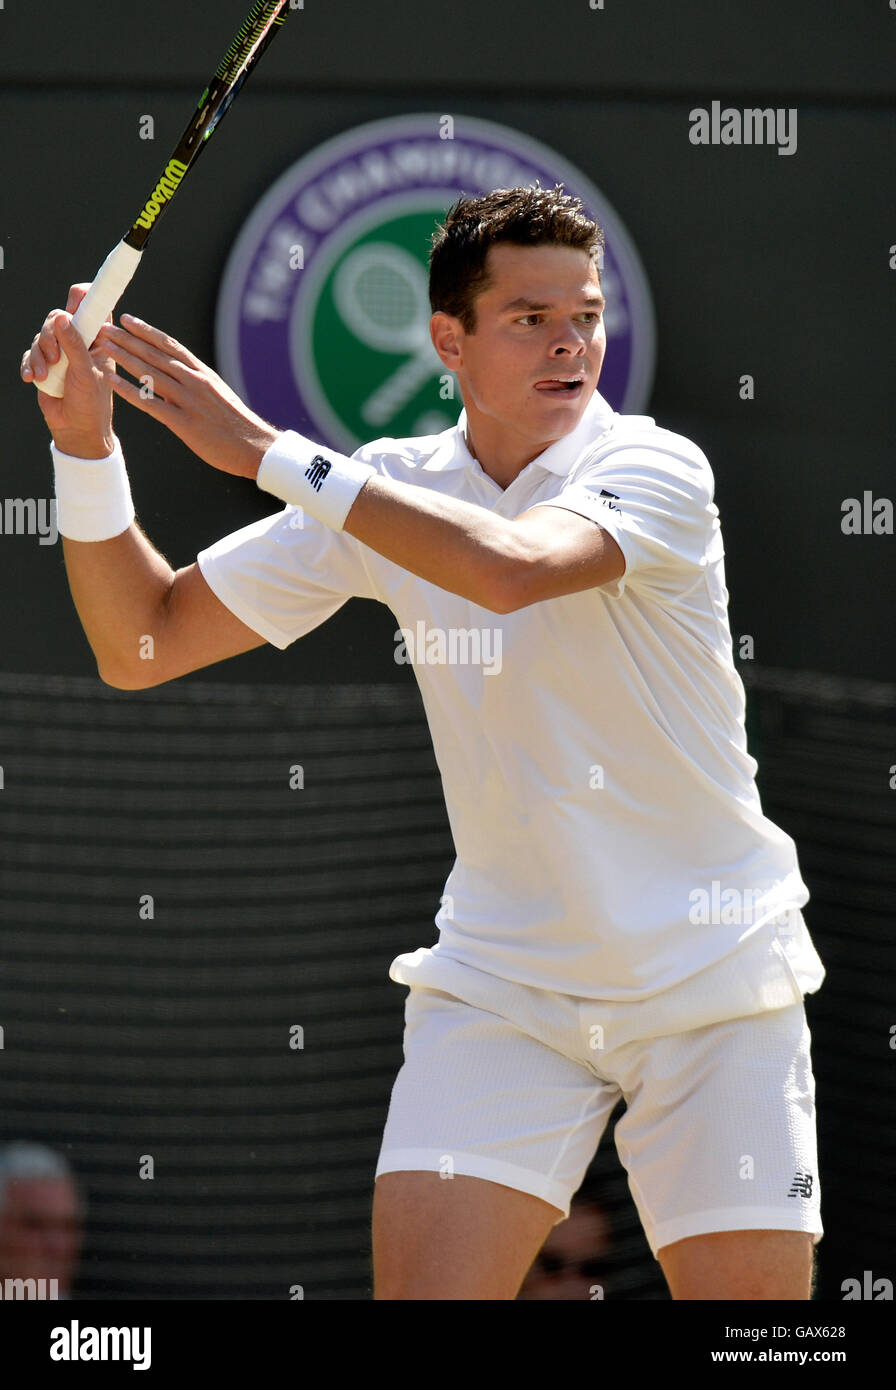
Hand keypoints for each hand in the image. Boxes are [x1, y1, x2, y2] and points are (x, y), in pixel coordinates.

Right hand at [21, 285, 115, 457]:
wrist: (77, 430)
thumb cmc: (91, 403)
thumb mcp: (86, 372)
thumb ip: (74, 344)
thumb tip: (61, 316)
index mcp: (99, 339)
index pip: (94, 306)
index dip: (84, 298)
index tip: (73, 305)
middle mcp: (80, 341)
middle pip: (58, 317)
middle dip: (51, 335)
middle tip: (55, 356)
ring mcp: (61, 352)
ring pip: (41, 335)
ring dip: (40, 354)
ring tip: (44, 375)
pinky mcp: (45, 364)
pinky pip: (30, 354)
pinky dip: (29, 365)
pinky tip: (31, 378)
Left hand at [95, 315, 279, 479]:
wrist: (255, 447)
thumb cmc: (237, 425)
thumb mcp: (218, 397)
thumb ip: (196, 386)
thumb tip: (176, 380)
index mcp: (203, 374)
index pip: (171, 346)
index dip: (147, 331)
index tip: (129, 320)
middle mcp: (195, 382)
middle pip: (156, 354)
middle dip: (128, 339)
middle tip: (105, 326)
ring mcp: (189, 401)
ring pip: (151, 373)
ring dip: (125, 357)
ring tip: (103, 345)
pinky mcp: (185, 423)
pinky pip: (151, 404)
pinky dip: (130, 392)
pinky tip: (113, 382)